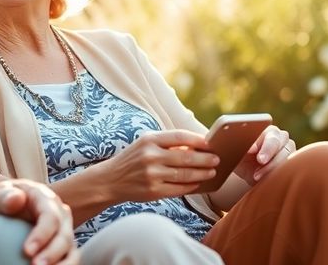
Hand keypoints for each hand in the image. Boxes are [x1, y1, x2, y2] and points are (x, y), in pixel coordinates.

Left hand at [0, 179, 78, 264]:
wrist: (8, 209)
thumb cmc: (5, 202)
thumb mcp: (1, 195)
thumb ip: (5, 197)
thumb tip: (16, 199)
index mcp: (47, 199)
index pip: (50, 217)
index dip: (42, 235)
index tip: (26, 251)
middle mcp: (61, 215)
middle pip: (64, 237)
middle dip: (52, 254)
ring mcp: (65, 232)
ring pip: (71, 252)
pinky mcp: (64, 248)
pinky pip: (68, 261)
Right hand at [100, 130, 219, 202]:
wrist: (110, 180)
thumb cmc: (132, 159)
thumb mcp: (144, 144)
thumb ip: (167, 143)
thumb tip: (197, 146)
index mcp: (149, 140)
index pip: (180, 136)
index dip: (198, 140)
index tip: (210, 143)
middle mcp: (150, 156)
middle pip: (187, 157)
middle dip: (205, 159)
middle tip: (217, 159)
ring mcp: (152, 174)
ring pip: (185, 174)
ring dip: (202, 174)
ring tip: (211, 172)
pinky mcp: (153, 191)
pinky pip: (179, 189)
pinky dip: (191, 186)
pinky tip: (198, 184)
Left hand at [234, 125, 294, 184]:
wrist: (250, 173)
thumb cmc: (240, 159)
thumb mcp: (233, 153)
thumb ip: (231, 146)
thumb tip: (228, 144)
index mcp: (263, 128)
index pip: (261, 132)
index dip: (257, 140)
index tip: (250, 150)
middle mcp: (278, 136)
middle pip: (276, 141)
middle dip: (267, 151)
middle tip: (260, 160)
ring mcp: (288, 148)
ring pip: (284, 155)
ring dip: (271, 166)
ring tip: (257, 176)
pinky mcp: (293, 162)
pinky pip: (289, 168)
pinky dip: (277, 174)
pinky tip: (268, 180)